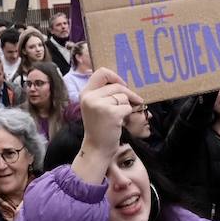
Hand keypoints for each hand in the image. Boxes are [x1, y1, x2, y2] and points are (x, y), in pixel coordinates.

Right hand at [73, 68, 141, 182]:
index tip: (122, 85)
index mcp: (85, 93)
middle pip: (117, 86)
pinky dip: (128, 115)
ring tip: (118, 118)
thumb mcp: (95, 107)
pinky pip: (127, 107)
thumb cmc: (99, 128)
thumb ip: (103, 94)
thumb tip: (123, 83)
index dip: (114, 76)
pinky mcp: (110, 113)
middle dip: (128, 94)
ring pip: (123, 97)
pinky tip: (119, 122)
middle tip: (134, 102)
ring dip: (126, 107)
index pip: (101, 72)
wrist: (96, 148)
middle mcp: (90, 97)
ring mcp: (99, 104)